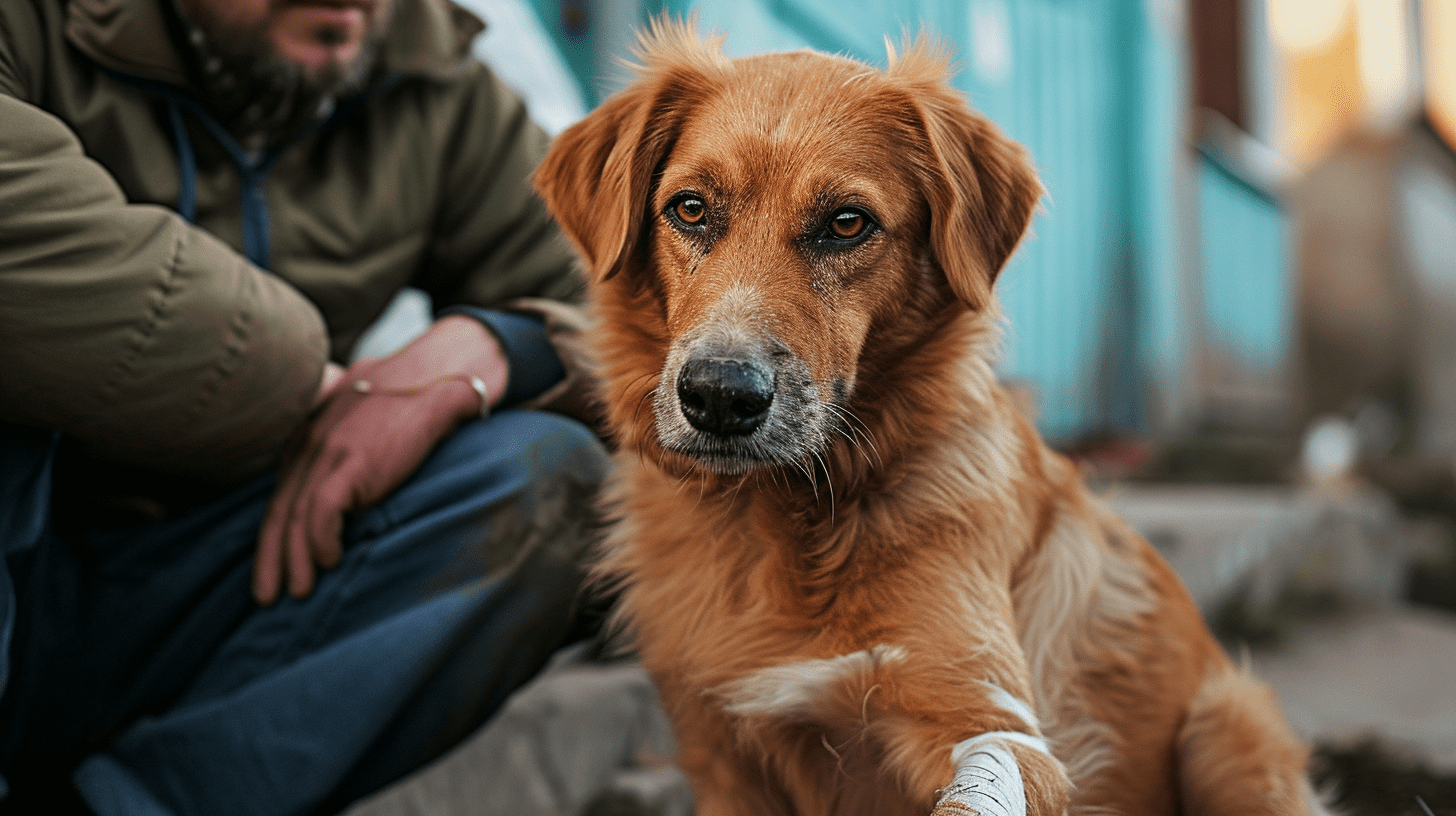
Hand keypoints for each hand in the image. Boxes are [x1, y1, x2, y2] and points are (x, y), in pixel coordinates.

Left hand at [253, 315, 508, 603]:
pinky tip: (330, 558)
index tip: (269, 570)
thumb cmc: (403, 400)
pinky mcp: (351, 460)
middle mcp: (309, 445)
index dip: (272, 536)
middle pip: (279, 510)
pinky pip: (323, 510)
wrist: (434, 376)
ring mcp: (328, 451)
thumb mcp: (360, 422)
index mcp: (307, 438)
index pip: (281, 495)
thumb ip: (345, 450)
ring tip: (297, 591)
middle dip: (269, 557)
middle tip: (265, 596)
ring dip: (294, 559)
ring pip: (296, 516)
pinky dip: (321, 540)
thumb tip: (351, 495)